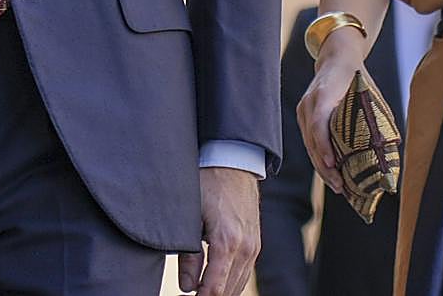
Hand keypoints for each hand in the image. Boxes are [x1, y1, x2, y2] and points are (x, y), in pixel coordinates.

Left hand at [177, 167, 259, 295]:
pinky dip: (231, 282)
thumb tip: (186, 286)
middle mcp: (245, 247)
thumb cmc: (209, 183)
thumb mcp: (191, 215)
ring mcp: (253, 245)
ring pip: (238, 285)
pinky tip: (214, 280)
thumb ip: (189, 255)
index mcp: (227, 242)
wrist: (234, 160)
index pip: (215, 290)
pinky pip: (245, 272)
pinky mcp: (255, 242)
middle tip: (189, 294)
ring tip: (199, 289)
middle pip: (228, 292)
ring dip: (220, 291)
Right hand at [295, 32, 366, 196]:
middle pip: (312, 139)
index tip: (333, 164)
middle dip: (325, 166)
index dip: (324, 145)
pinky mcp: (303, 116)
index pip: (318, 122)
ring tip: (338, 186)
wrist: (336, 57)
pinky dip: (319, 157)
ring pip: (309, 144)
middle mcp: (309, 102)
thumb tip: (390, 149)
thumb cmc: (356, 76)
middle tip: (340, 186)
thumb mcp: (368, 92)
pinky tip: (331, 172)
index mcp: (324, 93)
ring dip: (322, 166)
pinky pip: (309, 140)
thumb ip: (375, 117)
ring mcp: (303, 109)